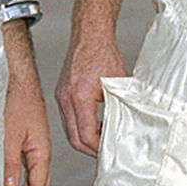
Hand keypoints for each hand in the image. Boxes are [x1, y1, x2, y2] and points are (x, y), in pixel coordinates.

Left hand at [2, 77, 51, 185]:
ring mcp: (36, 145)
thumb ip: (9, 162)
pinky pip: (30, 167)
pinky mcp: (28, 140)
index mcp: (41, 150)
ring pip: (36, 178)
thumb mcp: (9, 135)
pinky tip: (15, 185)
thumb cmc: (16, 100)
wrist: (17, 78)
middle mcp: (41, 150)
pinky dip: (24, 181)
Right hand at [57, 0, 132, 155]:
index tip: (110, 149)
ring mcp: (60, 96)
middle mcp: (65, 99)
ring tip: (102, 140)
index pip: (86, 134)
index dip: (98, 147)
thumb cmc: (105, 53)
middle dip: (90, 148)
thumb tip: (125, 127)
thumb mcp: (118, 83)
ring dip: (84, 138)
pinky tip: (95, 124)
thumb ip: (119, 106)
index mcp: (79, 97)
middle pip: (73, 137)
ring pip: (69, 129)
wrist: (90, 33)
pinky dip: (80, 126)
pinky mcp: (61, 93)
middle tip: (106, 152)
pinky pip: (68, 118)